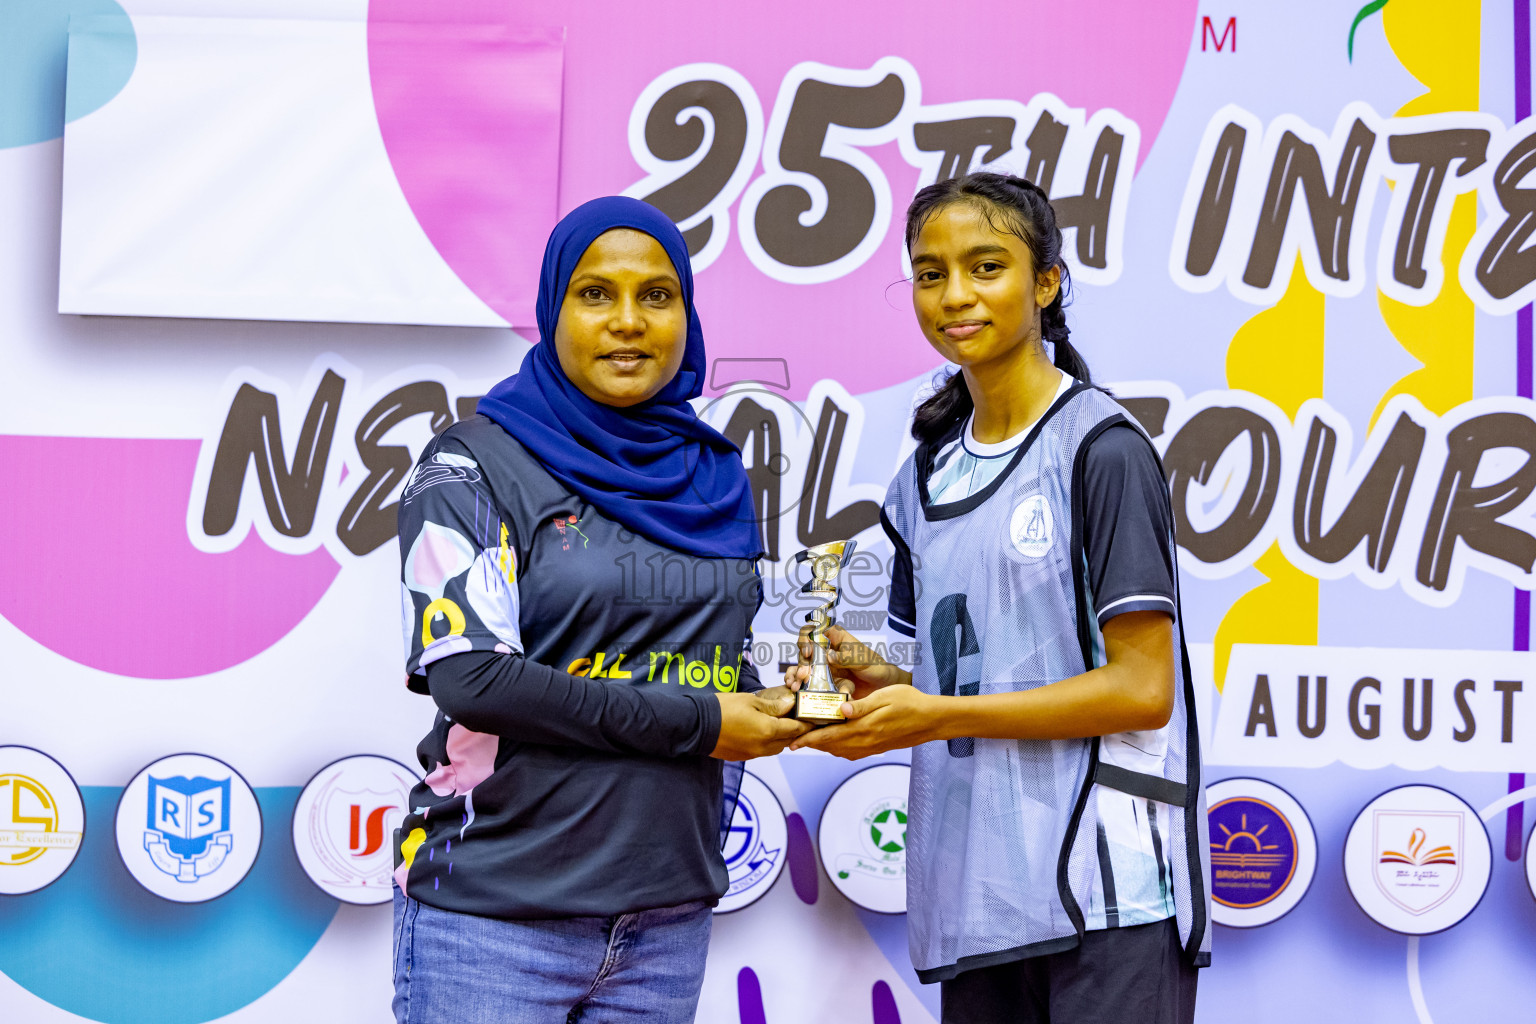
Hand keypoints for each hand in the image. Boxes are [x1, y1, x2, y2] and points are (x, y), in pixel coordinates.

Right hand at [711, 690, 811, 759]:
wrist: (697, 726)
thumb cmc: (723, 709)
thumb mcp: (750, 700)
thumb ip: (773, 706)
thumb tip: (790, 705)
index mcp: (768, 730)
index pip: (795, 729)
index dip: (806, 723)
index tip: (814, 719)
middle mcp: (763, 746)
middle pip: (788, 740)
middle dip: (795, 731)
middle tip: (799, 719)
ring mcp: (753, 753)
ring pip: (776, 748)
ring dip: (782, 738)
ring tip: (782, 725)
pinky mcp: (743, 757)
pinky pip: (763, 751)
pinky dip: (768, 743)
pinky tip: (763, 732)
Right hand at [782, 624, 909, 699]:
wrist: (884, 689)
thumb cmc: (876, 667)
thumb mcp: (864, 660)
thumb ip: (848, 656)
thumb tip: (830, 656)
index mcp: (835, 638)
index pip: (814, 631)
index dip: (806, 638)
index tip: (809, 651)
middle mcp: (826, 651)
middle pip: (804, 651)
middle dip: (801, 662)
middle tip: (804, 675)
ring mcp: (823, 668)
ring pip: (802, 667)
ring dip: (796, 675)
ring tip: (795, 686)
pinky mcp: (823, 683)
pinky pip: (807, 682)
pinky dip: (799, 685)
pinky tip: (796, 690)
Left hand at [790, 683, 938, 759]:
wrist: (931, 720)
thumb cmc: (910, 703)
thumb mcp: (885, 697)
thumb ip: (862, 705)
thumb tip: (840, 708)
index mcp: (864, 728)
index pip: (829, 736)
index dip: (808, 739)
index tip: (792, 740)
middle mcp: (865, 742)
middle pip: (830, 746)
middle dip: (811, 743)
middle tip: (794, 738)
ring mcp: (870, 747)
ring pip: (839, 750)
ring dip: (823, 745)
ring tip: (809, 738)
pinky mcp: (876, 748)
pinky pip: (850, 752)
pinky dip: (837, 748)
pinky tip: (834, 740)